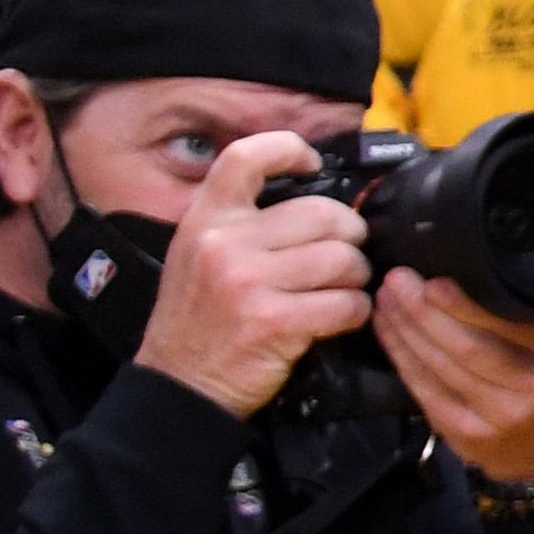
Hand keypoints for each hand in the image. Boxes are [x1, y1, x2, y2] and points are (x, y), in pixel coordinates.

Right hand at [132, 134, 376, 418]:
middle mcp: (224, 243)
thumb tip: (313, 201)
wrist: (178, 384)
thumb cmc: (197, 321)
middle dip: (350, 235)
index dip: (287, 149)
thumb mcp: (197, 255)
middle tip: (345, 255)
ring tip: (341, 289)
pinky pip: (346, 303)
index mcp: (205, 220)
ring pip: (342, 258)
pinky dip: (355, 312)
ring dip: (355, 277)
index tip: (311, 163)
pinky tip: (340, 318)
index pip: (245, 158)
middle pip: (323, 213)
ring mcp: (247, 281)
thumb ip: (244, 224)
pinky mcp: (274, 320)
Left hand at [374, 274, 533, 484]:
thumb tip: (517, 253)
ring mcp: (500, 414)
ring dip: (405, 329)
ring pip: (440, 365)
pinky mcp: (468, 433)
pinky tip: (389, 331)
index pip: (511, 323)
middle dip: (423, 310)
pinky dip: (402, 357)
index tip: (433, 279)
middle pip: (467, 344)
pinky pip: (425, 389)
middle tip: (396, 278)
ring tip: (386, 298)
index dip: (465, 304)